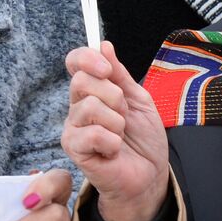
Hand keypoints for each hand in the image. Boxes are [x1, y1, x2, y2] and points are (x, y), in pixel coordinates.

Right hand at [61, 40, 168, 220]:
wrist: (149, 175)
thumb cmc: (143, 141)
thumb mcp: (139, 100)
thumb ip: (120, 75)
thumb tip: (103, 45)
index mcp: (92, 91)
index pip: (76, 62)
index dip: (87, 58)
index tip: (107, 69)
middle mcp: (77, 107)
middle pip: (82, 81)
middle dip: (114, 96)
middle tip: (124, 115)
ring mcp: (73, 128)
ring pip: (90, 107)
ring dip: (117, 122)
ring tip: (121, 135)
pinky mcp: (74, 149)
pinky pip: (92, 133)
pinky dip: (112, 141)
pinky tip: (114, 150)